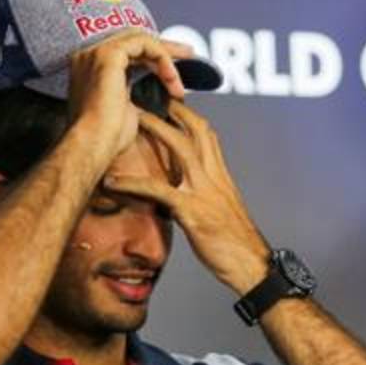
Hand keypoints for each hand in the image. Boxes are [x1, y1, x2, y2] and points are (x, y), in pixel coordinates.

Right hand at [65, 29, 193, 172]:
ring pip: (141, 40)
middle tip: (189, 55)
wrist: (94, 144)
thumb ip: (136, 92)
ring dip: (167, 58)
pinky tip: (171, 79)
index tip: (174, 68)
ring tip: (179, 81)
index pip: (127, 50)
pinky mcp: (109, 54)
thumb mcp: (127, 108)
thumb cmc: (108, 137)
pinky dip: (163, 59)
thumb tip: (158, 90)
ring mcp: (97, 52)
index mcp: (91, 67)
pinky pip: (145, 44)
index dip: (153, 56)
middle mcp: (90, 55)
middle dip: (165, 48)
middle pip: (134, 39)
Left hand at [103, 101, 271, 293]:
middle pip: (195, 130)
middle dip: (170, 111)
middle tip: (145, 99)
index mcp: (222, 176)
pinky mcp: (191, 211)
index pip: (207, 135)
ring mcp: (203, 192)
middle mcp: (214, 177)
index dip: (189, 116)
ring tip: (128, 122)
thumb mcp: (225, 211)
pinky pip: (157, 190)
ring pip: (179, 148)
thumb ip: (209, 193)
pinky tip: (113, 183)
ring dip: (153, 130)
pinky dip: (132, 184)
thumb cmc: (238, 244)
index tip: (171, 103)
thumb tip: (191, 189)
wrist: (252, 265)